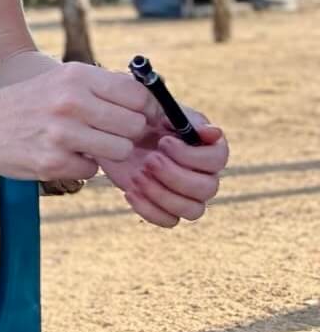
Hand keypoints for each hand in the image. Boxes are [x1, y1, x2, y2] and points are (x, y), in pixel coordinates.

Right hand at [0, 62, 151, 181]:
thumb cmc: (27, 103)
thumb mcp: (60, 81)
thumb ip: (101, 88)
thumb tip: (151, 101)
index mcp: (75, 76)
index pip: (137, 94)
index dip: (147, 110)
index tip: (142, 118)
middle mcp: (70, 101)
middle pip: (134, 125)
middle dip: (126, 133)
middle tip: (106, 133)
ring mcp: (61, 133)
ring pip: (119, 150)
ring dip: (107, 152)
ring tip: (84, 144)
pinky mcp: (52, 161)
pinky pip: (92, 170)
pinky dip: (81, 166)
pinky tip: (61, 155)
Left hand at [97, 105, 228, 227]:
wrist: (113, 137)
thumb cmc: (141, 120)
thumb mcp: (158, 110)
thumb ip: (185, 119)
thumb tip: (213, 133)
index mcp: (208, 148)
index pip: (217, 159)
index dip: (191, 155)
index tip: (164, 142)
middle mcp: (204, 174)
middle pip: (207, 189)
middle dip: (174, 176)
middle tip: (148, 160)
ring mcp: (187, 195)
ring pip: (193, 210)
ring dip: (162, 194)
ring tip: (136, 175)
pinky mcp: (166, 208)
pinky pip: (169, 221)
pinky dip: (149, 209)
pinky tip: (130, 191)